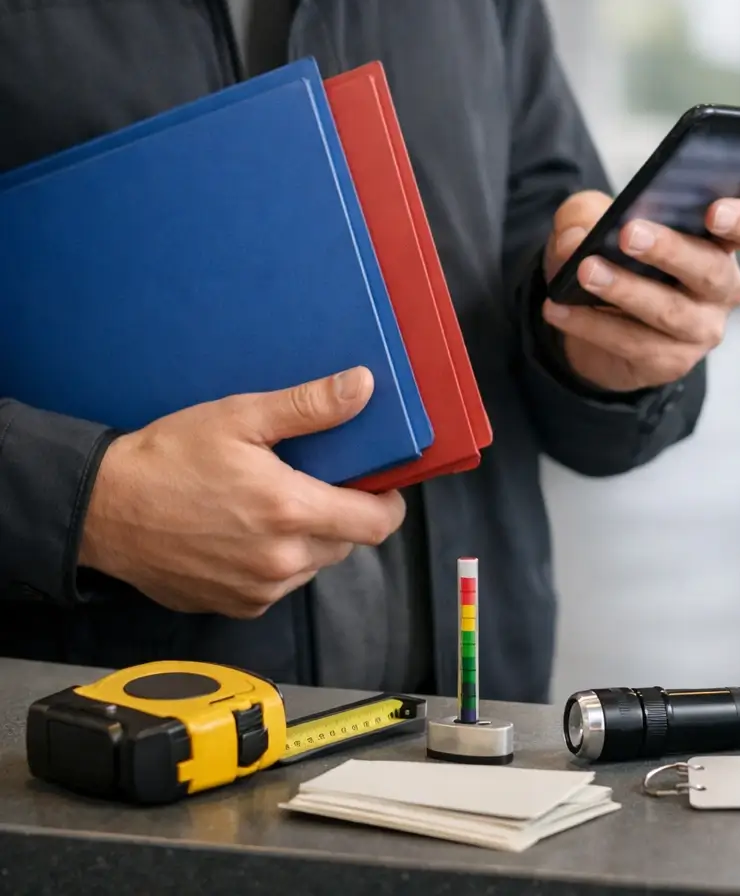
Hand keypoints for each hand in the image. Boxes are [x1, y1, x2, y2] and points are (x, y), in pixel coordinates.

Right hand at [78, 367, 405, 618]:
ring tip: (270, 506)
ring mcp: (257, 589)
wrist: (99, 509)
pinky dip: (274, 563)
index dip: (387, 504)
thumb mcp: (240, 418)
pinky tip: (244, 534)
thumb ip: (309, 406)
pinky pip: (277, 586)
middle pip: (347, 543)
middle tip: (311, 483)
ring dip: (307, 540)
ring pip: (313, 566)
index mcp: (291, 512)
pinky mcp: (234, 605)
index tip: (378, 485)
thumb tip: (363, 387)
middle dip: (341, 514)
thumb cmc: (167, 458)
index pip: (378, 524)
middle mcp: (281, 560)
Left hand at [541, 190, 739, 392]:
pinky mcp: (671, 361)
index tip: (714, 212)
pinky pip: (634, 343)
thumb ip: (584, 216)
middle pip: (711, 270)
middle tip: (630, 234)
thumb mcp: (592, 221)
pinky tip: (560, 308)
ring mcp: (701, 329)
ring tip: (586, 271)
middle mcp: (721, 287)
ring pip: (671, 312)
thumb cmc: (612, 257)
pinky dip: (593, 324)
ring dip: (626, 289)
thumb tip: (577, 238)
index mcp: (718, 241)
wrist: (594, 321)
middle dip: (671, 250)